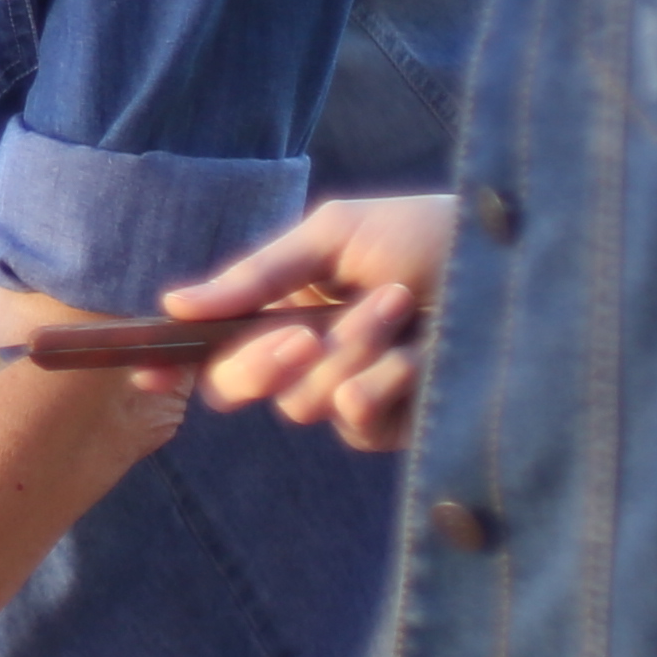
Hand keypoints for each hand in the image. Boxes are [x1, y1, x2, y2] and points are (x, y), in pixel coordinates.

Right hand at [150, 193, 457, 451]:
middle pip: (238, 385)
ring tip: (400, 308)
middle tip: (305, 333)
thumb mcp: (334, 236)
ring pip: (302, 402)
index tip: (148, 372)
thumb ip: (256, 275)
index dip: (174, 360)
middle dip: (265, 360)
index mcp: (285, 306)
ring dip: (350, 352)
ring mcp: (351, 390)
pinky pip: (355, 423)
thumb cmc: (424, 233)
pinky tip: (417, 354)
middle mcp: (310, 353)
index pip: (213, 345)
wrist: (508, 261)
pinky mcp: (395, 423)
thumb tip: (173, 304)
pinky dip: (382, 384)